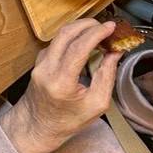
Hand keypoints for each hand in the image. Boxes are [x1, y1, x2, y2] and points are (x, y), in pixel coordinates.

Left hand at [6, 19, 118, 152]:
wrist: (37, 127)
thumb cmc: (68, 121)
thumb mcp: (96, 104)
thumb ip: (107, 76)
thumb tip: (115, 52)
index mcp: (61, 82)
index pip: (78, 48)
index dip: (96, 33)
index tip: (111, 27)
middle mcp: (47, 69)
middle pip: (66, 34)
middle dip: (88, 25)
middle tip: (105, 26)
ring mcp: (40, 63)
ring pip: (60, 35)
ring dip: (79, 28)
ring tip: (98, 31)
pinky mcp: (39, 61)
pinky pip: (56, 42)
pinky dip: (72, 37)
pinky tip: (84, 41)